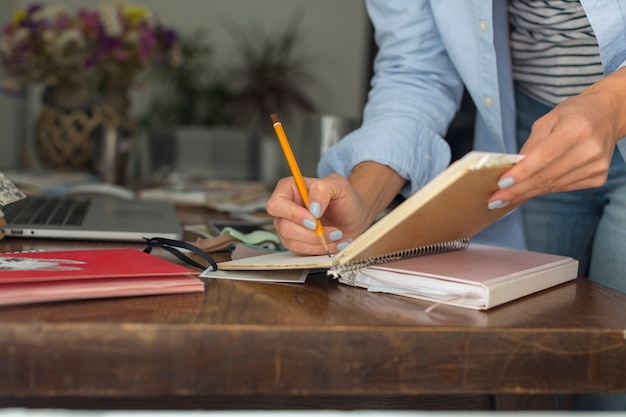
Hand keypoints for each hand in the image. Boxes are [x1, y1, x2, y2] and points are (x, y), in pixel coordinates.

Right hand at [266, 162, 406, 254]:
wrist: (353, 217)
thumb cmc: (344, 198)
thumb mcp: (339, 186)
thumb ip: (323, 190)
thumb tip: (312, 208)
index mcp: (289, 189)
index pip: (277, 204)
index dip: (293, 214)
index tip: (314, 220)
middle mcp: (284, 209)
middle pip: (283, 226)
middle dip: (310, 233)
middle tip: (334, 231)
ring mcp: (288, 228)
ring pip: (292, 242)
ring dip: (318, 243)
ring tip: (337, 236)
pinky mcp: (296, 244)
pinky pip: (301, 252)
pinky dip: (320, 250)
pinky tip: (334, 243)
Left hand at [489, 69, 625, 207]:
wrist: (608, 115)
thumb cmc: (574, 114)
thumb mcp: (547, 120)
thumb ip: (531, 145)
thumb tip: (513, 169)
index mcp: (577, 129)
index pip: (544, 156)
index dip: (522, 173)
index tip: (501, 183)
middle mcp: (590, 150)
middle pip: (547, 176)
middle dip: (517, 190)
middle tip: (495, 199)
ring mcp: (596, 166)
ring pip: (553, 186)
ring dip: (527, 193)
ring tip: (505, 198)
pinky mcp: (598, 177)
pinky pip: (563, 187)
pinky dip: (543, 190)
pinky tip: (527, 191)